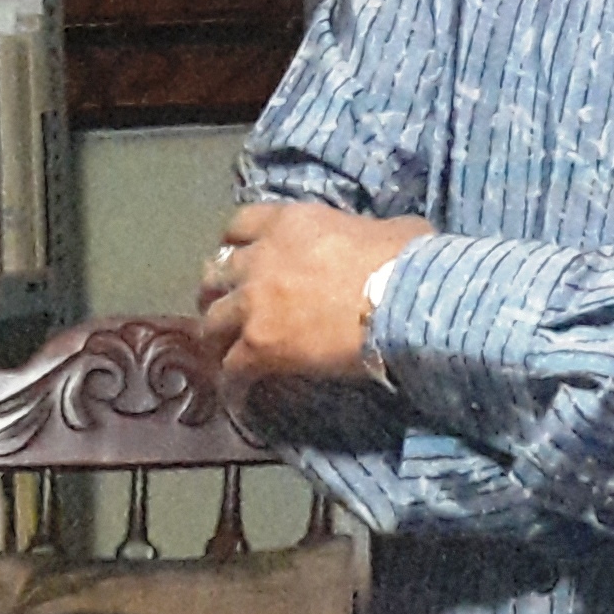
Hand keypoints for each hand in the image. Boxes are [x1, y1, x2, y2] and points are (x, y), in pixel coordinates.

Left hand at [200, 201, 432, 381]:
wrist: (399, 301)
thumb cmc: (403, 260)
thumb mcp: (384, 228)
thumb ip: (362, 231)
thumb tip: (380, 241)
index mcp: (288, 223)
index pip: (239, 226)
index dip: (237, 245)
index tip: (243, 259)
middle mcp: (259, 258)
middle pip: (215, 274)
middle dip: (219, 290)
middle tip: (231, 308)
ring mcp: (253, 302)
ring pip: (210, 321)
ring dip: (217, 335)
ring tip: (227, 351)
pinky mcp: (258, 345)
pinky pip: (230, 367)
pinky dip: (233, 380)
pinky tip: (240, 390)